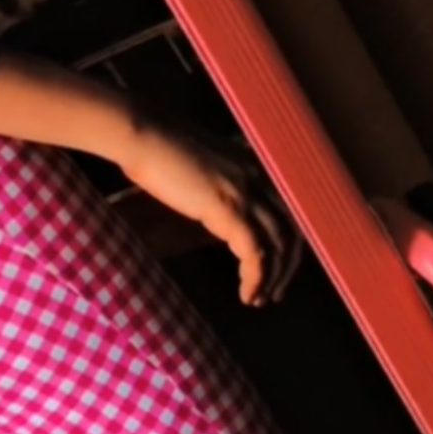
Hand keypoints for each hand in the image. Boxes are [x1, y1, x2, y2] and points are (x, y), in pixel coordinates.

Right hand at [119, 122, 303, 306]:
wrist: (141, 134)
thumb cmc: (156, 146)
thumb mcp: (198, 165)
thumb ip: (217, 183)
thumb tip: (217, 209)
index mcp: (253, 165)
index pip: (287, 210)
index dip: (286, 244)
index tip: (276, 269)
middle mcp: (258, 176)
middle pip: (291, 230)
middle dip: (286, 267)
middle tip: (273, 293)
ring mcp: (246, 191)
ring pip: (279, 245)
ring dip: (272, 278)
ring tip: (257, 299)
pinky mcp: (229, 209)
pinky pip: (256, 253)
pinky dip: (255, 278)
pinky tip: (245, 294)